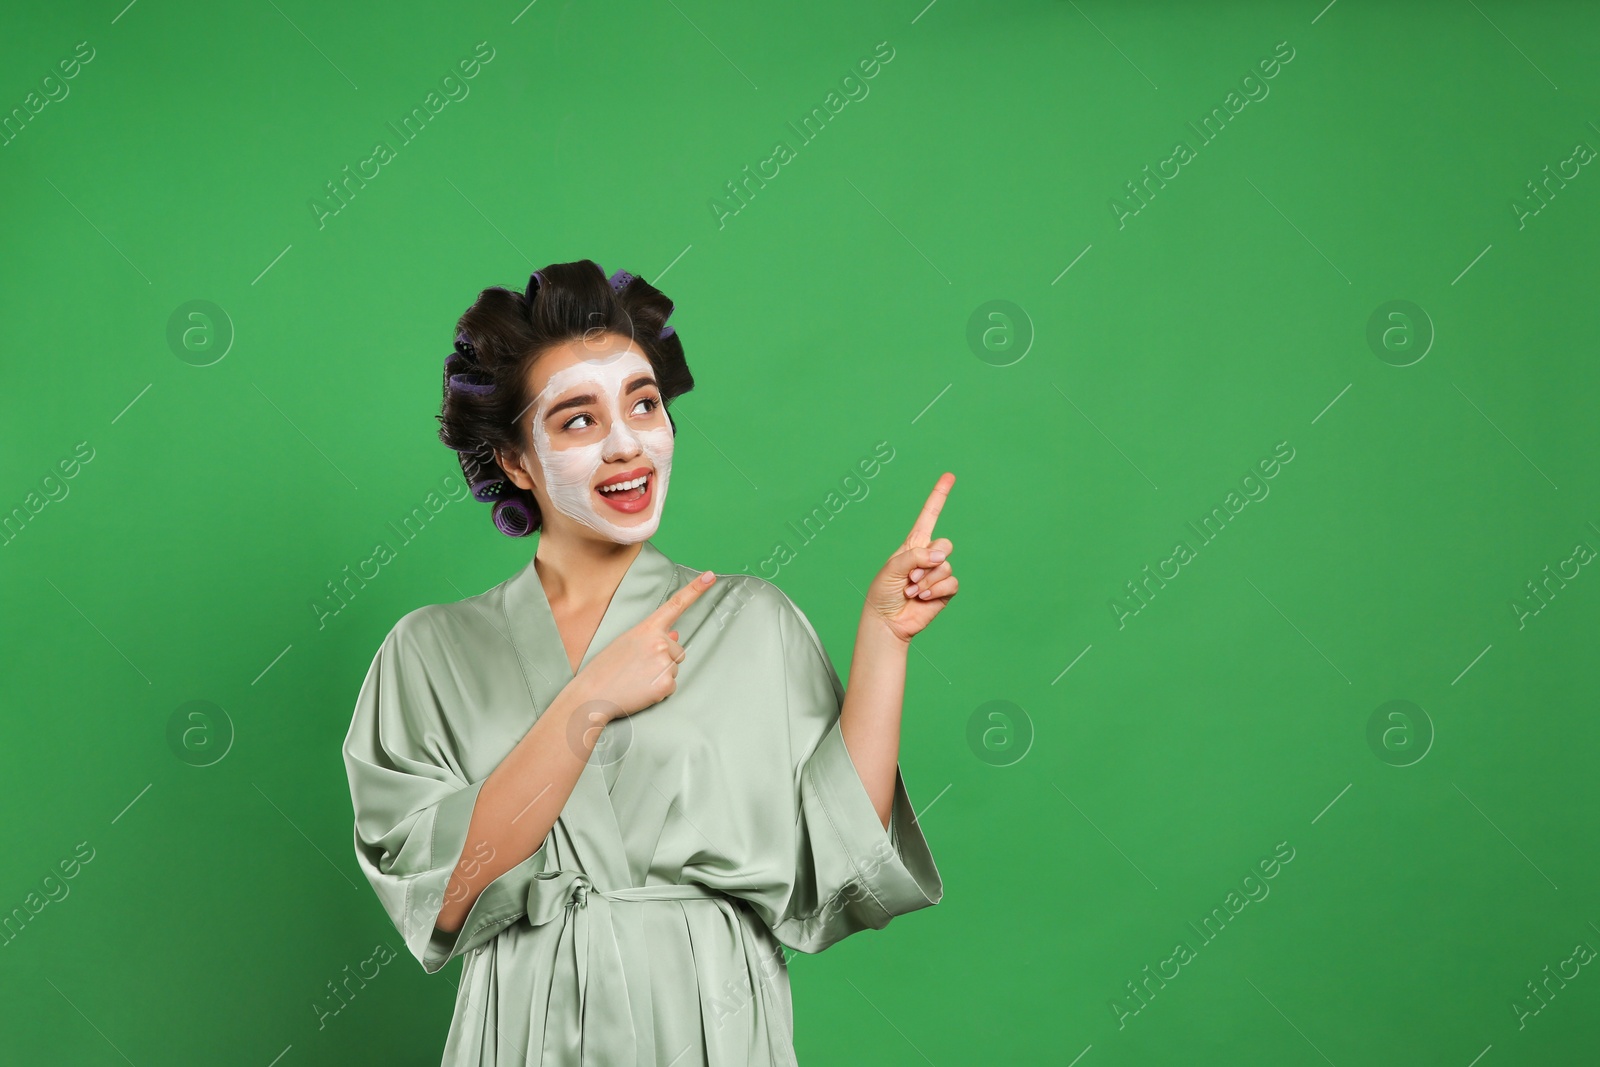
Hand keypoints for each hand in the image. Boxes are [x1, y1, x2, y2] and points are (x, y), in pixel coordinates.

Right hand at [573, 569, 716, 722]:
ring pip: (674, 668)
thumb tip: (677, 635)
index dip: (696, 589)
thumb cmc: (606, 668)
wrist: (592, 695)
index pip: (676, 604)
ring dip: (660, 674)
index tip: (711, 576)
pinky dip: (659, 690)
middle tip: (637, 668)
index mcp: (647, 628)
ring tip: (637, 679)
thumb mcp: (626, 642)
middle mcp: (659, 642)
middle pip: (678, 650)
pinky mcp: (666, 684)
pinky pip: (671, 685)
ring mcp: (664, 663)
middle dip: (663, 659)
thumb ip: (652, 636)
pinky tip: (641, 690)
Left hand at [864, 472, 957, 642]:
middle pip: (945, 544)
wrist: (887, 621)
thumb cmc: (883, 592)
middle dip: (928, 560)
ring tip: (911, 590)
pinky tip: (922, 598)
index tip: (949, 476)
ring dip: (926, 581)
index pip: (929, 515)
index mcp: (913, 544)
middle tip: (910, 577)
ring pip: (946, 566)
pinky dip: (935, 590)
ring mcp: (938, 573)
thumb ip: (915, 556)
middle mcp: (928, 556)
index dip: (939, 495)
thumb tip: (942, 555)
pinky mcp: (945, 591)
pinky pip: (952, 583)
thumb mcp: (891, 568)